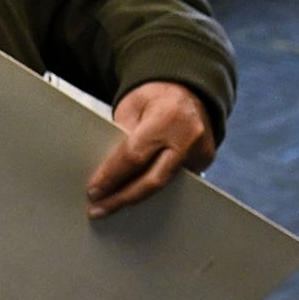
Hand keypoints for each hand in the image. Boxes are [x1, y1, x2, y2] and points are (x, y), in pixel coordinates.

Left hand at [88, 81, 216, 218]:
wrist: (188, 89)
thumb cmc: (154, 97)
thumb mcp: (132, 107)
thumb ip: (124, 137)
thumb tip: (107, 173)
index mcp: (168, 118)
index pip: (135, 156)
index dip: (112, 176)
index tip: (93, 191)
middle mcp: (189, 138)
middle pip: (152, 179)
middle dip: (122, 197)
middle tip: (98, 210)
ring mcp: (201, 152)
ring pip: (165, 185)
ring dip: (136, 198)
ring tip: (112, 207)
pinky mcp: (205, 161)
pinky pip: (176, 182)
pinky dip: (154, 191)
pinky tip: (135, 197)